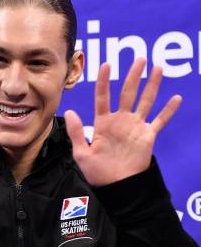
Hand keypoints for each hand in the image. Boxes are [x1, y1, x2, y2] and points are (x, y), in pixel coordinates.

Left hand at [64, 58, 181, 185]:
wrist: (117, 187)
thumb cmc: (98, 172)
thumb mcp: (82, 154)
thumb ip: (77, 133)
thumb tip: (69, 112)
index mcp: (103, 123)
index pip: (103, 97)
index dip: (105, 81)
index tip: (107, 65)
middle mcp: (120, 121)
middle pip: (127, 93)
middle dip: (133, 75)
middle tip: (139, 59)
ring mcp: (135, 127)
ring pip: (145, 101)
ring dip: (152, 85)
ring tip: (158, 68)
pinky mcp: (148, 136)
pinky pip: (160, 121)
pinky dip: (168, 110)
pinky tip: (176, 98)